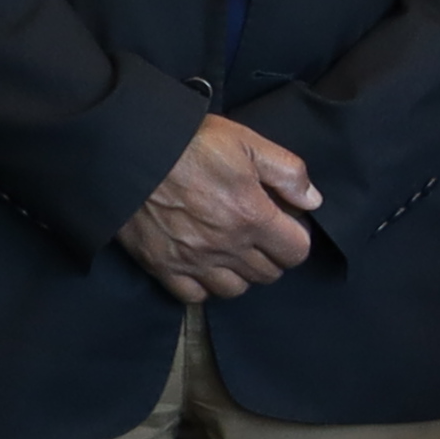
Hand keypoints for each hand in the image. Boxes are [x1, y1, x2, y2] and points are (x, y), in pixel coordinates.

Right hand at [118, 113, 321, 301]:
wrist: (128, 152)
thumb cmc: (188, 143)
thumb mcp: (248, 142)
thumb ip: (288, 172)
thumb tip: (312, 201)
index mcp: (252, 216)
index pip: (296, 252)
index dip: (296, 237)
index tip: (284, 223)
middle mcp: (226, 247)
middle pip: (268, 273)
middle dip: (271, 254)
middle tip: (259, 233)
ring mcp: (193, 261)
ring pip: (235, 289)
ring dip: (241, 273)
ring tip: (232, 249)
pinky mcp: (162, 267)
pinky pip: (195, 296)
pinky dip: (204, 285)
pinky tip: (203, 263)